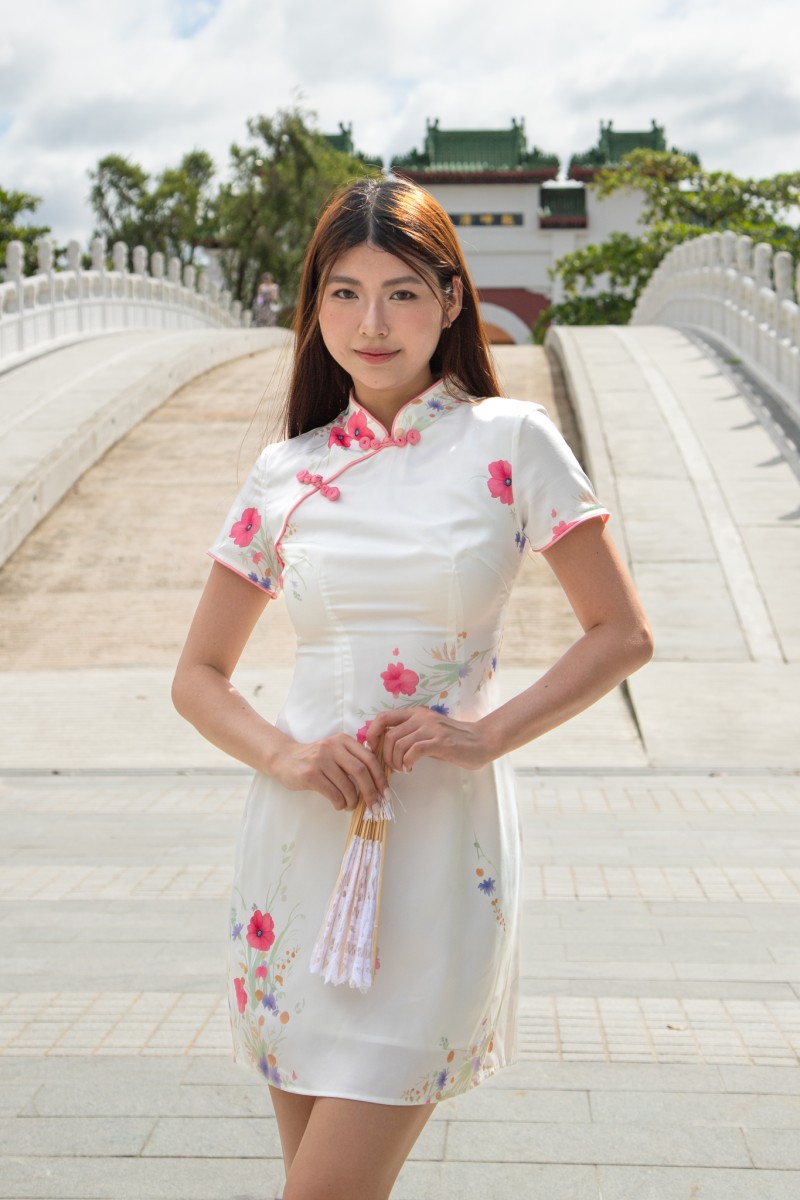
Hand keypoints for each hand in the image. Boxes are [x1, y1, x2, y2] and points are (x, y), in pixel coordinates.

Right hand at [271, 733, 388, 812]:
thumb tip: (377, 784)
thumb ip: (353, 760)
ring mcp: (320, 760)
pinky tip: (339, 804)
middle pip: (361, 771)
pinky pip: (333, 794)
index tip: (385, 794)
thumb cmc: (315, 759)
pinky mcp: (310, 774)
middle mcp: (333, 747)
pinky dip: (340, 803)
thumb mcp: (335, 751)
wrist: (284, 758)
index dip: (380, 778)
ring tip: (351, 806)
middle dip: (371, 792)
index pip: (369, 758)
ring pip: (347, 786)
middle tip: (375, 806)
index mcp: (343, 740)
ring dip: (353, 801)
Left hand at [366, 707, 495, 773]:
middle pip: (388, 735)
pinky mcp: (440, 741)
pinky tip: (411, 769)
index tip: (372, 749)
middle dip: (385, 755)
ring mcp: (431, 728)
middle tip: (392, 766)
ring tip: (403, 768)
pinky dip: (407, 763)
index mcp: (416, 713)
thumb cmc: (455, 740)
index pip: (384, 717)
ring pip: (398, 744)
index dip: (372, 733)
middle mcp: (422, 717)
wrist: (482, 741)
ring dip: (395, 761)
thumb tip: (386, 747)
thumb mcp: (429, 732)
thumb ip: (411, 735)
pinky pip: (413, 751)